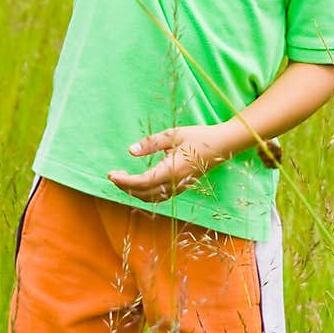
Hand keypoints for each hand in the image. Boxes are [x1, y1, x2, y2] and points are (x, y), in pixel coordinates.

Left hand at [107, 124, 230, 202]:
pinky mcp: (181, 187)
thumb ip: (151, 143)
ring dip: (134, 192)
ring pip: (151, 198)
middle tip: (113, 175)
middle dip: (126, 187)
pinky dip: (145, 193)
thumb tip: (130, 151)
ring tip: (122, 180)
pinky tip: (138, 184)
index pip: (143, 182)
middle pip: (144, 193)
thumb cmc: (198, 136)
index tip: (110, 175)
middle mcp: (175, 183)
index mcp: (172, 170)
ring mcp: (179, 188)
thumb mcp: (173, 134)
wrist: (222, 146)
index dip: (125, 181)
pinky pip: (159, 196)